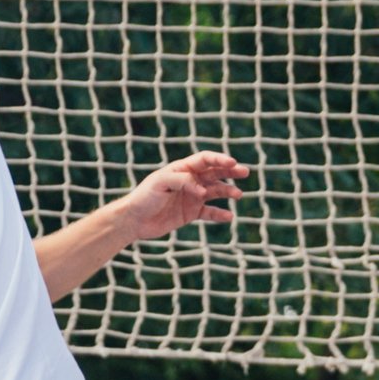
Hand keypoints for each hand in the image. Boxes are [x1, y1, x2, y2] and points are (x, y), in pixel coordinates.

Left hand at [119, 151, 248, 242]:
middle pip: (214, 173)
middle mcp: (190, 181)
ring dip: (227, 191)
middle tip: (245, 172)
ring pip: (215, 191)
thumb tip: (203, 190)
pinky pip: (209, 213)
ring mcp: (191, 197)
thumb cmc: (144, 197)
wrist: (133, 220)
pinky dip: (219, 214)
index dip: (219, 159)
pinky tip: (229, 217)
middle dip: (230, 171)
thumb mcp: (160, 184)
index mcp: (182, 169)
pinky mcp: (190, 213)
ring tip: (238, 195)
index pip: (205, 160)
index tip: (232, 163)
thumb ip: (182, 182)